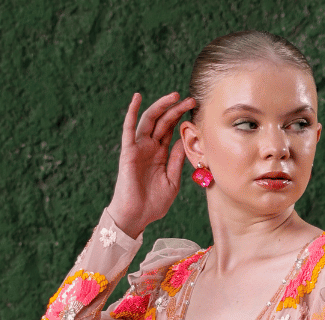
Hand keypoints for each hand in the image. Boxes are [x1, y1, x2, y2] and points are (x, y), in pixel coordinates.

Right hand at [107, 92, 194, 238]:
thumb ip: (177, 161)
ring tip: (174, 96)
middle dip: (176, 109)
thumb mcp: (172, 182)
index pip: (171, 130)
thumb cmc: (153, 205)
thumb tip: (184, 141)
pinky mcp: (128, 152)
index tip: (196, 109)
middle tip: (191, 99)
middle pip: (163, 121)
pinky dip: (131, 112)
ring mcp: (138, 148)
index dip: (182, 118)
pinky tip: (137, 98)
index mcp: (160, 154)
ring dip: (161, 106)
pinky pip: (128, 128)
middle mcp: (149, 148)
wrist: (136, 217)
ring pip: (149, 120)